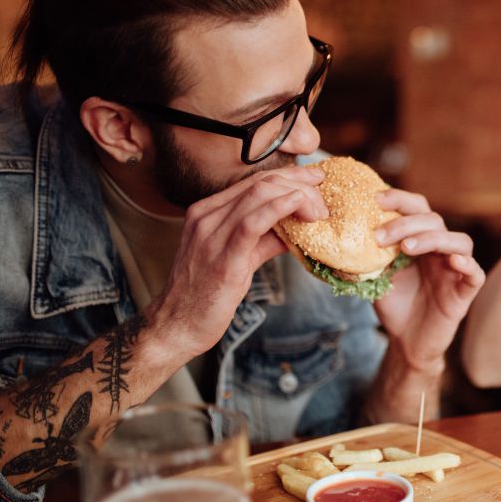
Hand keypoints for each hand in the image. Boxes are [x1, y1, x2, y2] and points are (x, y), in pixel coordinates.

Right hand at [151, 165, 328, 359]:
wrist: (177, 325)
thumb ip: (264, 239)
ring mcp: (211, 235)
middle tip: (323, 198)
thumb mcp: (238, 258)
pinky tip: (299, 206)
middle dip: (299, 183)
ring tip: (319, 212)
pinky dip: (280, 208)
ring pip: (259, 195)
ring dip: (298, 197)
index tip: (315, 180)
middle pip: (260, 183)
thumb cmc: (207, 294)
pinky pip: (252, 223)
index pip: (254, 181)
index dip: (289, 176)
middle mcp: (206, 216)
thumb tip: (297, 228)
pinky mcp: (222, 258)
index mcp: (207, 212)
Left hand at [372, 189, 484, 371]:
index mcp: (421, 240)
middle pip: (435, 221)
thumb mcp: (376, 275)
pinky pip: (475, 274)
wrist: (406, 341)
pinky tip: (451, 261)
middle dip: (406, 223)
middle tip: (379, 236)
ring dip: (433, 238)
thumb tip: (345, 235)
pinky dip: (467, 264)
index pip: (418, 209)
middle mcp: (440, 250)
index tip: (376, 199)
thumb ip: (370, 255)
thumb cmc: (395, 304)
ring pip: (460, 242)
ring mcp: (455, 270)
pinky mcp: (465, 292)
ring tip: (407, 247)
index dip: (400, 199)